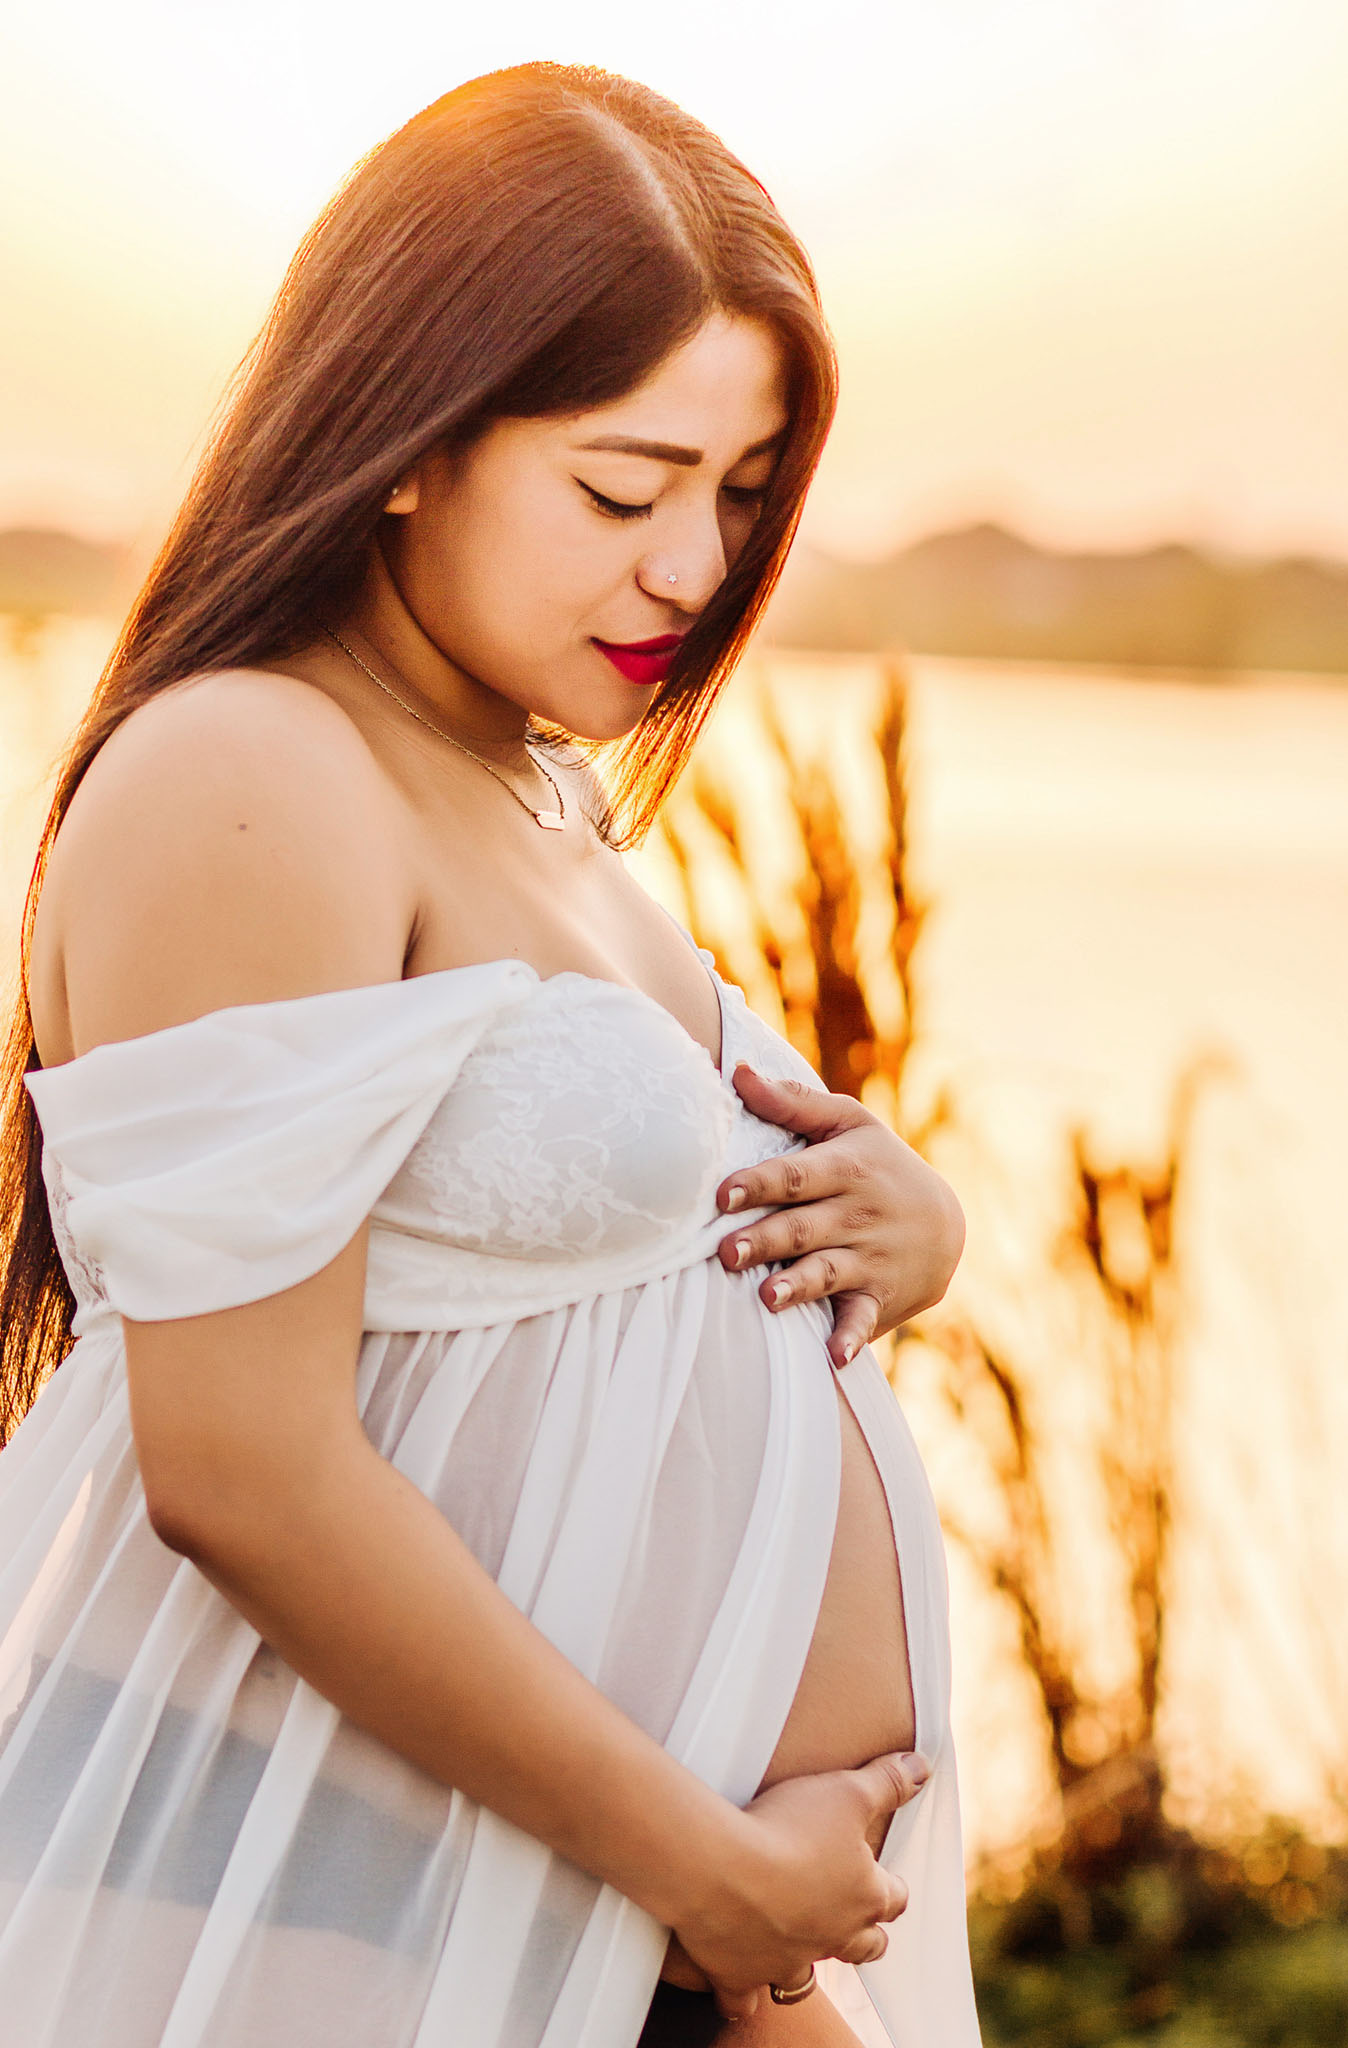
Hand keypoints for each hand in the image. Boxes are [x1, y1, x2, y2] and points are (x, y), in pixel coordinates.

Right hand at [667, 1749, 929, 2020]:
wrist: (722, 1871)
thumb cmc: (789, 1829)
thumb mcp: (847, 1792)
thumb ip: (886, 1782)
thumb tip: (923, 1769)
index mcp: (863, 1897)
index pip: (894, 1897)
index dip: (892, 1886)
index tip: (888, 1879)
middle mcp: (832, 1937)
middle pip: (864, 1947)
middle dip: (867, 1936)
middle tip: (860, 1923)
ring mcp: (786, 1961)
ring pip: (806, 1978)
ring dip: (806, 1965)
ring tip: (801, 1949)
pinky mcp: (741, 1975)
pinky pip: (744, 1998)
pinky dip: (743, 1994)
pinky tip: (741, 1985)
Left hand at [716, 1064, 965, 1368]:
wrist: (946, 1223)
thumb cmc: (879, 1164)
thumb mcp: (848, 1124)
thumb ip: (792, 1103)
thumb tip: (736, 1072)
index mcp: (846, 1169)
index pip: (796, 1176)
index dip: (759, 1183)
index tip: (721, 1194)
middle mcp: (857, 1215)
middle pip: (803, 1229)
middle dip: (766, 1241)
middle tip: (725, 1253)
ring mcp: (870, 1259)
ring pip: (828, 1273)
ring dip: (800, 1287)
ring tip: (768, 1299)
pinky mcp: (879, 1297)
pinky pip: (865, 1320)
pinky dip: (853, 1337)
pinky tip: (834, 1355)